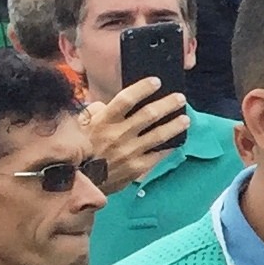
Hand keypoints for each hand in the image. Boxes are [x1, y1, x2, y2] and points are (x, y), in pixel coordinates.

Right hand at [82, 78, 190, 193]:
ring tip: (186, 119)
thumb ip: (95, 113)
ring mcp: (130, 152)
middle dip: (168, 104)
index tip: (156, 81)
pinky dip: (169, 147)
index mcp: (103, 122)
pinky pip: (158, 155)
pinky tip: (177, 142)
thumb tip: (107, 104)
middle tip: (181, 98)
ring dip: (175, 125)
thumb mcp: (79, 128)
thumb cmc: (77, 152)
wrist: (77, 183)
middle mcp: (119, 135)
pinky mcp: (137, 168)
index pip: (126, 99)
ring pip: (159, 135)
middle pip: (149, 114)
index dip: (143, 88)